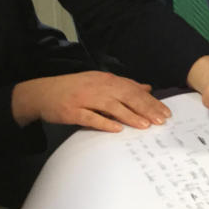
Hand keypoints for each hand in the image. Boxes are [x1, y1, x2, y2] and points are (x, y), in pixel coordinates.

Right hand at [12, 71, 169, 132]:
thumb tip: (147, 88)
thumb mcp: (100, 82)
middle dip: (146, 108)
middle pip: (126, 97)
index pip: (134, 90)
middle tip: (161, 120)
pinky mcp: (72, 111)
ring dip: (130, 116)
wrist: (43, 92)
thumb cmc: (75, 89)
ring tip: (145, 125)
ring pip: (111, 107)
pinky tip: (116, 129)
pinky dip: (104, 123)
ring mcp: (84, 98)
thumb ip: (124, 85)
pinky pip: (90, 117)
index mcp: (107, 80)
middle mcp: (98, 87)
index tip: (165, 112)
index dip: (150, 101)